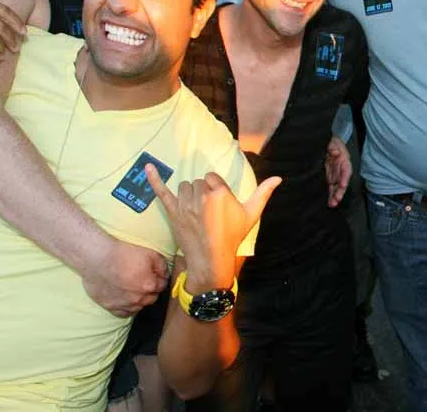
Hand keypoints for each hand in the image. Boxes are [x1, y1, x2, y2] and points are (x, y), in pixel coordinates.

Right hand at [81, 238, 169, 316]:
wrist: (97, 258)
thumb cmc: (123, 253)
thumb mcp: (150, 253)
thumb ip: (162, 266)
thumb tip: (165, 275)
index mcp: (149, 286)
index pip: (162, 286)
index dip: (159, 278)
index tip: (154, 274)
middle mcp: (138, 299)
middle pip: (152, 297)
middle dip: (151, 290)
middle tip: (144, 280)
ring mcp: (124, 305)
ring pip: (139, 306)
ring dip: (140, 299)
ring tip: (134, 288)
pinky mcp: (111, 307)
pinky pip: (124, 313)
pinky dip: (127, 307)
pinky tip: (126, 297)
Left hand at [146, 164, 279, 288]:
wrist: (211, 259)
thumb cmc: (233, 236)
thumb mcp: (251, 214)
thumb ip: (263, 193)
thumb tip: (279, 178)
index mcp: (220, 192)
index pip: (212, 177)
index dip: (215, 189)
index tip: (218, 204)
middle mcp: (202, 196)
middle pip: (198, 182)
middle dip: (203, 193)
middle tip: (209, 212)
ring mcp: (185, 204)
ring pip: (184, 187)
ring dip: (189, 194)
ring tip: (196, 211)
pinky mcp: (173, 212)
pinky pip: (162, 192)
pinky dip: (154, 180)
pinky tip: (147, 168)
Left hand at [325, 135, 351, 206]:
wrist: (333, 146)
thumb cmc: (335, 144)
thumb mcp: (334, 143)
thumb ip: (333, 147)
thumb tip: (335, 152)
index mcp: (345, 162)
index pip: (346, 171)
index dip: (345, 178)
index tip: (343, 184)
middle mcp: (342, 171)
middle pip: (342, 183)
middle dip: (340, 192)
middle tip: (337, 200)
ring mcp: (337, 176)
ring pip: (337, 188)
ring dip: (335, 196)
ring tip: (332, 204)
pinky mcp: (332, 179)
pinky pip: (332, 188)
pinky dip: (331, 195)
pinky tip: (330, 203)